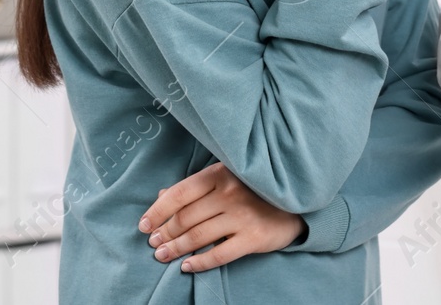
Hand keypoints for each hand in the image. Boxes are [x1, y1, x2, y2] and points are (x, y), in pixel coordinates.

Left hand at [139, 163, 306, 273]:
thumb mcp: (226, 178)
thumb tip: (161, 196)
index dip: (157, 211)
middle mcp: (231, 193)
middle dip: (164, 233)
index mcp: (221, 174)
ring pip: (199, 236)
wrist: (297, 202)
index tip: (144, 225)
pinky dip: (199, 263)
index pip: (179, 194)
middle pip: (186, 218)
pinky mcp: (253, 237)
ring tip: (162, 256)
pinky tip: (186, 266)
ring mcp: (243, 215)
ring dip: (176, 249)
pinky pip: (219, 255)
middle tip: (153, 243)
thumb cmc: (255, 189)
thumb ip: (195, 187)